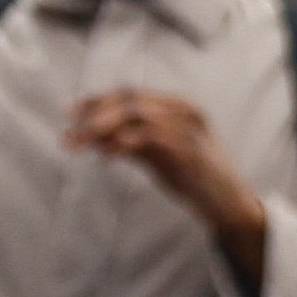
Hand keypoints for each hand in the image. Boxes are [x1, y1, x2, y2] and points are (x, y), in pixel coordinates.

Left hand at [66, 88, 268, 294]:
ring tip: (80, 144)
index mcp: (176, 106)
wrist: (227, 203)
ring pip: (137, 114)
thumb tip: (91, 139)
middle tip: (69, 133)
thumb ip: (128, 144)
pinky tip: (107, 155)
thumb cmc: (192, 176)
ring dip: (103, 128)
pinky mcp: (191, 150)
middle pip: (129, 100)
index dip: (96, 101)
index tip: (69, 114)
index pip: (128, 93)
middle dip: (94, 114)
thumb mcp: (156, 155)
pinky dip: (125, 143)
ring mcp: (189, 128)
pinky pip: (152, 138)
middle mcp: (184, 110)